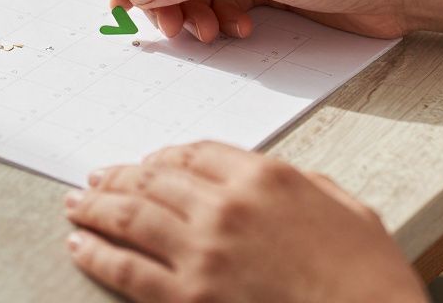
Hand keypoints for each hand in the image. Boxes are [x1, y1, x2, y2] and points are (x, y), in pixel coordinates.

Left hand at [65, 141, 426, 302]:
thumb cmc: (366, 271)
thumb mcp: (340, 204)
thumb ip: (297, 183)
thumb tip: (268, 178)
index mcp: (262, 177)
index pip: (193, 153)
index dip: (163, 157)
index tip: (147, 163)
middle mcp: (224, 206)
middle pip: (153, 179)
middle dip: (119, 177)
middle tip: (95, 178)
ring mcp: (203, 252)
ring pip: (131, 218)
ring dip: (96, 208)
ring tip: (76, 204)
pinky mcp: (190, 297)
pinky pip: (128, 271)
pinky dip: (97, 255)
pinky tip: (80, 245)